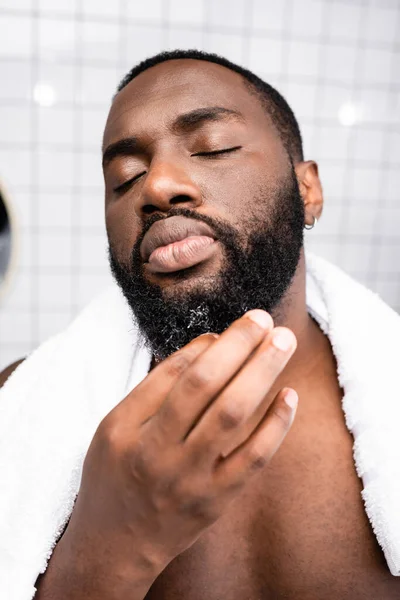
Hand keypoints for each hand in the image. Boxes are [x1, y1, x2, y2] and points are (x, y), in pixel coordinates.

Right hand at [63, 310, 296, 586]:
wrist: (117, 543)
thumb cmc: (115, 474)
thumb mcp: (115, 427)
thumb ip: (155, 387)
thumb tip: (209, 344)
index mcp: (126, 427)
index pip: (171, 373)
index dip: (206, 345)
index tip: (228, 327)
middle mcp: (157, 452)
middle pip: (204, 386)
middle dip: (238, 345)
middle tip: (264, 318)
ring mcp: (190, 478)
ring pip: (233, 415)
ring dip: (262, 372)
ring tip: (283, 342)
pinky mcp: (217, 500)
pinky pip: (254, 459)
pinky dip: (276, 424)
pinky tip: (289, 395)